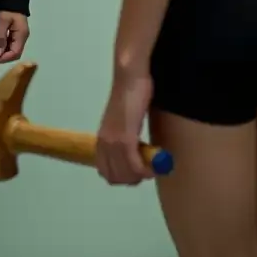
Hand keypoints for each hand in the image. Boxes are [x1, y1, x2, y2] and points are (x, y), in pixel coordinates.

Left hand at [0, 11, 29, 63]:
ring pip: (13, 49)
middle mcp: (23, 37)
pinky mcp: (16, 32)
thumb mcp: (3, 21)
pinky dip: (4, 47)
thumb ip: (0, 37)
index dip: (5, 58)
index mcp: (22, 35)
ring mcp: (20, 35)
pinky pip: (11, 44)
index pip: (15, 53)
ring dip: (4, 53)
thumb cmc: (8, 9)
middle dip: (4, 57)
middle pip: (16, 53)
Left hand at [96, 69, 154, 185]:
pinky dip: (146, 170)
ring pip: (125, 174)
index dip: (122, 177)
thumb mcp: (124, 121)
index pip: (105, 172)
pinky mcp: (125, 137)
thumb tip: (135, 154)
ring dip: (141, 176)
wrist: (130, 77)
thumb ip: (124, 137)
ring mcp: (113, 141)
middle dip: (133, 179)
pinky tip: (155, 165)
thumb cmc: (131, 93)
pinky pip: (134, 166)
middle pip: (115, 177)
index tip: (138, 172)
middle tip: (148, 171)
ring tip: (153, 167)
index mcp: (101, 140)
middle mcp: (104, 143)